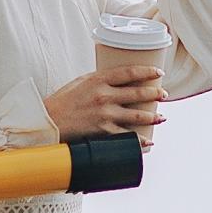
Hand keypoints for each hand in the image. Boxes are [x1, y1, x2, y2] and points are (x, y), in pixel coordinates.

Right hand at [44, 68, 166, 145]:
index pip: (129, 72)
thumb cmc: (62, 100)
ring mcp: (104, 114)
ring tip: (162, 116)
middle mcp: (104, 96)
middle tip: (164, 95)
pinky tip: (149, 141)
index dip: (147, 71)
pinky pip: (126, 136)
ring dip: (153, 116)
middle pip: (137, 92)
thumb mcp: (80, 82)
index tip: (158, 72)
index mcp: (98, 79)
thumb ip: (99, 80)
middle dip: (154, 93)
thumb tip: (118, 80)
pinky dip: (139, 141)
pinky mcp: (102, 131)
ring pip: (136, 114)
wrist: (47, 120)